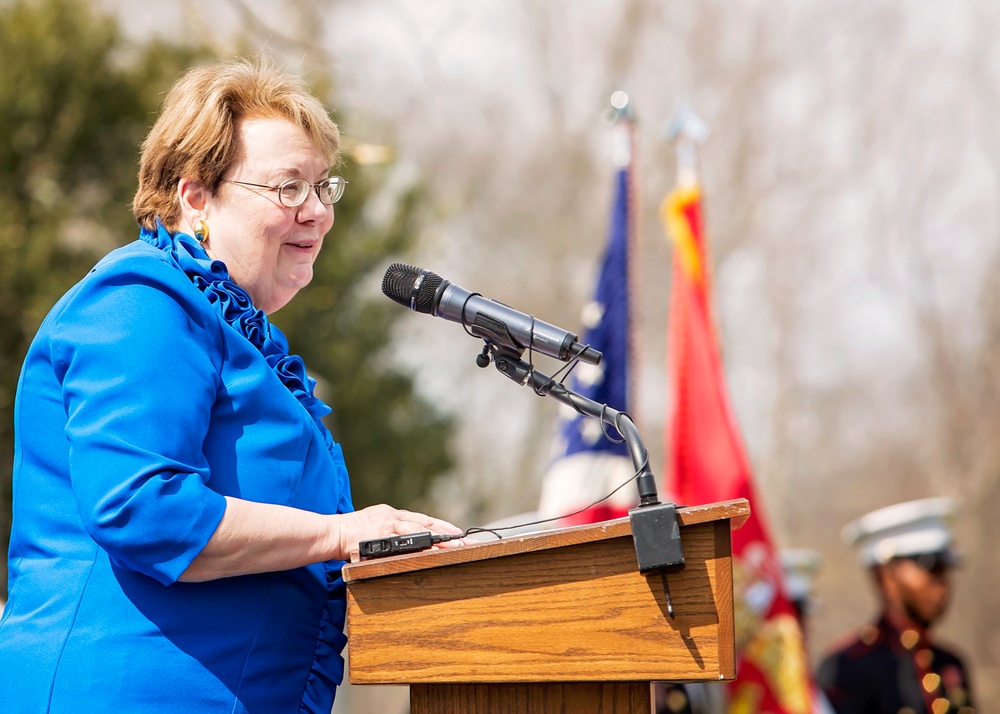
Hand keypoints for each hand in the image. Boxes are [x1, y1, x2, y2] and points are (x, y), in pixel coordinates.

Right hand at [333, 504, 463, 558]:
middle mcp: (393, 517)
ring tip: (458, 546)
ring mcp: (388, 526)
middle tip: (467, 540)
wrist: (331, 533)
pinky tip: (435, 552)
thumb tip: (404, 542)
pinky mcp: (382, 536)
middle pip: (426, 525)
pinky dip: (422, 547)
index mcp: (392, 514)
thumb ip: (389, 531)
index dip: (441, 526)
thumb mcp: (373, 526)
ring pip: (420, 532)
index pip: (422, 520)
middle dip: (448, 534)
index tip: (458, 533)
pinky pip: (406, 543)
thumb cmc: (350, 534)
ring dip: (440, 540)